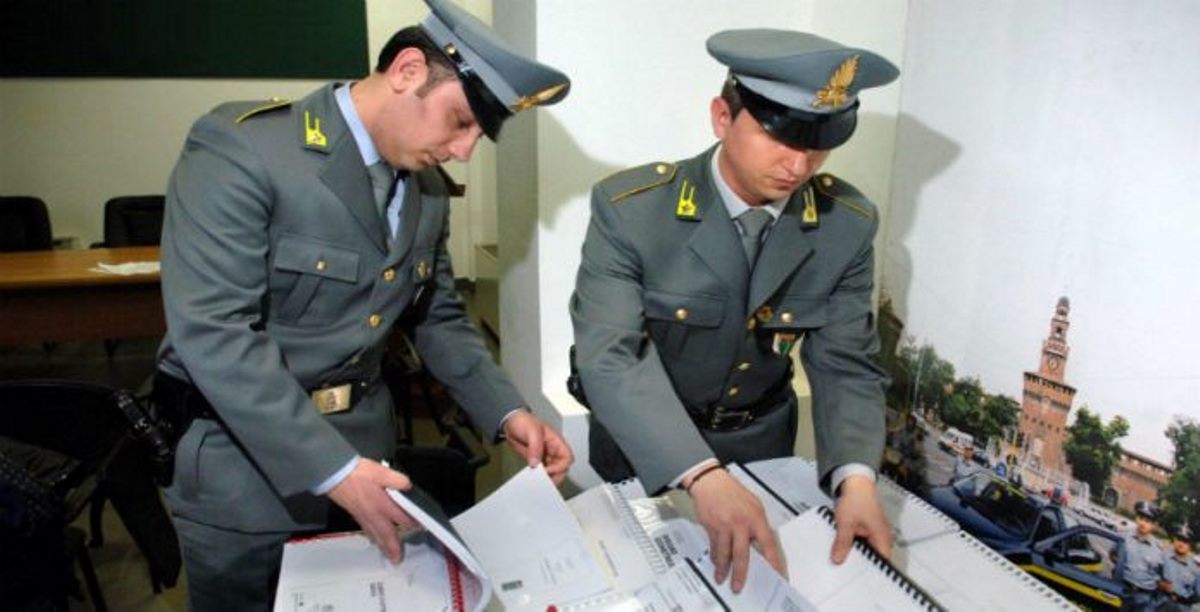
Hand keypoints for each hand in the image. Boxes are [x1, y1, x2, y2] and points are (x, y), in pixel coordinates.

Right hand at [327, 459, 416, 563]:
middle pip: (387, 535)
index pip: (402, 519)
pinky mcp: (356, 514)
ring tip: (388, 555)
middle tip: (397, 560)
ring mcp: (363, 516)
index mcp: (383, 505)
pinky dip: (372, 538)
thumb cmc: (357, 474)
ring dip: (382, 547)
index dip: (413, 524)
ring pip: (375, 536)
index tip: (420, 527)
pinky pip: (367, 531)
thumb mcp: (381, 472)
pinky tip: (373, 538)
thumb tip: (408, 486)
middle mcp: (374, 515)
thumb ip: (397, 480)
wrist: (335, 475)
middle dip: (393, 548)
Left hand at [502, 411, 573, 484]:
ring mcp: (545, 456)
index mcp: (556, 441)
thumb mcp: (531, 431)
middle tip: (543, 479)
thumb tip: (535, 463)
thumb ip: (535, 447)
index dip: (560, 466)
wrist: (510, 423)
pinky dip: (539, 476)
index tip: (546, 470)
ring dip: (547, 478)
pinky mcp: (537, 460)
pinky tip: (532, 477)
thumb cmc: (523, 421)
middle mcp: (553, 450)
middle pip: (563, 468)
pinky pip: (542, 472)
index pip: (567, 457)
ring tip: (537, 479)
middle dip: (555, 476)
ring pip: (554, 472)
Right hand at [689, 468, 785, 592]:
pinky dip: (714, 556)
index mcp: (756, 517)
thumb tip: (761, 545)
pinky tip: (715, 561)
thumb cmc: (732, 492)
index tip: (777, 575)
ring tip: (721, 578)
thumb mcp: (753, 505)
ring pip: (724, 553)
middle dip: (741, 573)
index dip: (773, 561)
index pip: (768, 543)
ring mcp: (725, 525)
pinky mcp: (712, 526)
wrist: (710, 482)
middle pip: (743, 554)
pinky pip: (714, 546)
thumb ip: (757, 525)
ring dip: (722, 568)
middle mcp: (742, 522)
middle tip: (739, 586)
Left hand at [831, 474, 892, 563]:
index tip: (858, 576)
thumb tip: (838, 559)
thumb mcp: (846, 523)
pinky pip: (863, 542)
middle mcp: (882, 537)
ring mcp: (876, 533)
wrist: (855, 482)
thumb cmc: (856, 498)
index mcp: (882, 537)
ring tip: (843, 558)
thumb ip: (842, 543)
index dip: (871, 571)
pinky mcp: (869, 529)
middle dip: (860, 564)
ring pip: (867, 550)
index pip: (882, 562)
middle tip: (846, 569)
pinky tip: (844, 547)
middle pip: (874, 558)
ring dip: (856, 553)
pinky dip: (855, 545)